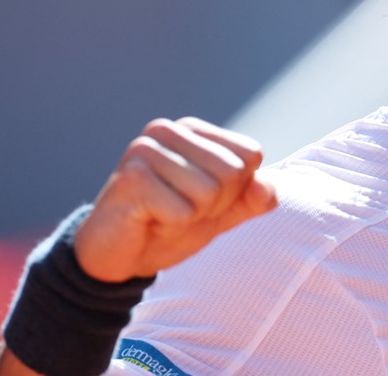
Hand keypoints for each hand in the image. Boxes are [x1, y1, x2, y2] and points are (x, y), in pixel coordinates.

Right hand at [72, 117, 276, 282]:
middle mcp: (168, 130)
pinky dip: (171, 227)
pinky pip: (183, 212)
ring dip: (191, 217)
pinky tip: (148, 221)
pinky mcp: (132, 178)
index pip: (250, 155)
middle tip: (179, 210)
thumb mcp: (221, 213)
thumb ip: (251, 199)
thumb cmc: (169, 225)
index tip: (202, 200)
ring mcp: (147, 150)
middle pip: (232, 172)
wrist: (118, 257)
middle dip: (214, 205)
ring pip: (209, 193)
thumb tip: (269, 189)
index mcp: (192, 129)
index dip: (235, 190)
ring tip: (162, 215)